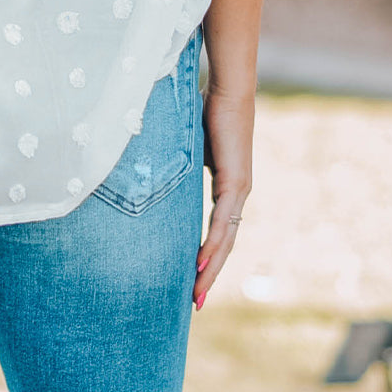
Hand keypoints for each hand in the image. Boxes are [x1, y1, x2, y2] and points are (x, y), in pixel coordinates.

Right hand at [193, 85, 253, 309]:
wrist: (230, 89)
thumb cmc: (208, 107)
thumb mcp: (189, 144)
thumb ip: (180, 161)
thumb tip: (153, 164)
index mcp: (227, 186)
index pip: (218, 230)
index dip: (206, 255)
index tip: (192, 277)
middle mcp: (237, 194)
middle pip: (224, 244)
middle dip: (209, 275)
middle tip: (195, 303)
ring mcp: (239, 191)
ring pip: (225, 240)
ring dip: (210, 269)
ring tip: (196, 294)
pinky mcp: (236, 184)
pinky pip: (222, 223)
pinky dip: (212, 247)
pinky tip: (202, 265)